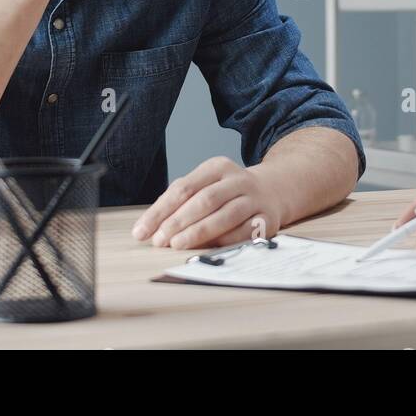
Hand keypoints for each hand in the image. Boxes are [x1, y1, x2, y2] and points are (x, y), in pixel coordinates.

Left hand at [131, 156, 283, 249]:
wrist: (273, 190)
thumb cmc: (227, 192)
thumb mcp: (205, 185)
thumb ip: (179, 201)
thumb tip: (151, 228)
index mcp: (217, 167)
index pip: (183, 188)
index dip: (160, 211)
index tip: (142, 231)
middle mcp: (238, 179)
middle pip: (204, 200)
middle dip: (178, 222)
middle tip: (159, 240)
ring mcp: (255, 198)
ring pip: (225, 215)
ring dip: (199, 232)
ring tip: (177, 244)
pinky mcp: (267, 218)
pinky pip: (244, 231)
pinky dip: (224, 240)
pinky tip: (208, 248)